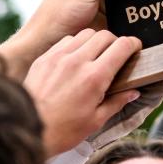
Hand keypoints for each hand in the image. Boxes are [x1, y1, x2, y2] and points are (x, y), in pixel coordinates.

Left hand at [24, 29, 141, 155]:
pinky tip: (75, 58)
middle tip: (116, 54)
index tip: (135, 49)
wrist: (28, 126)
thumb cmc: (63, 130)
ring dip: (95, 41)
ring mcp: (59, 56)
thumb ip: (117, 102)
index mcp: (95, 77)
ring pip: (85, 34)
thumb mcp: (96, 120)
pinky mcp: (45, 57)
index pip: (122, 47)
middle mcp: (78, 61)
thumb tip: (134, 92)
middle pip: (105, 35)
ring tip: (95, 55)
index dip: (133, 44)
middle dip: (115, 41)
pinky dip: (75, 44)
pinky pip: (66, 40)